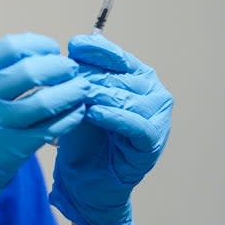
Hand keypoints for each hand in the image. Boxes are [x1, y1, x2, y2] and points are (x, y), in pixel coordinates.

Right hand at [0, 34, 89, 224]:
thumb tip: (35, 59)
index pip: (9, 47)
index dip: (38, 44)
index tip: (52, 50)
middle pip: (31, 70)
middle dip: (60, 67)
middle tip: (72, 70)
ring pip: (45, 101)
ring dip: (71, 92)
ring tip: (82, 90)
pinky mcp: (8, 152)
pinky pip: (49, 130)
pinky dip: (69, 119)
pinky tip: (76, 114)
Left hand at [49, 34, 172, 224]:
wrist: (85, 180)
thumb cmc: (82, 134)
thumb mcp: (78, 98)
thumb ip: (82, 73)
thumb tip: (77, 44)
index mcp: (138, 76)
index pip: (118, 56)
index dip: (96, 50)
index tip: (72, 46)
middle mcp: (153, 92)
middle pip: (121, 76)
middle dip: (91, 76)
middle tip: (66, 78)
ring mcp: (157, 117)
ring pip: (128, 98)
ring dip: (100, 95)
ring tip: (76, 96)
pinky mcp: (153, 141)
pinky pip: (135, 124)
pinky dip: (114, 117)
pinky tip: (92, 114)